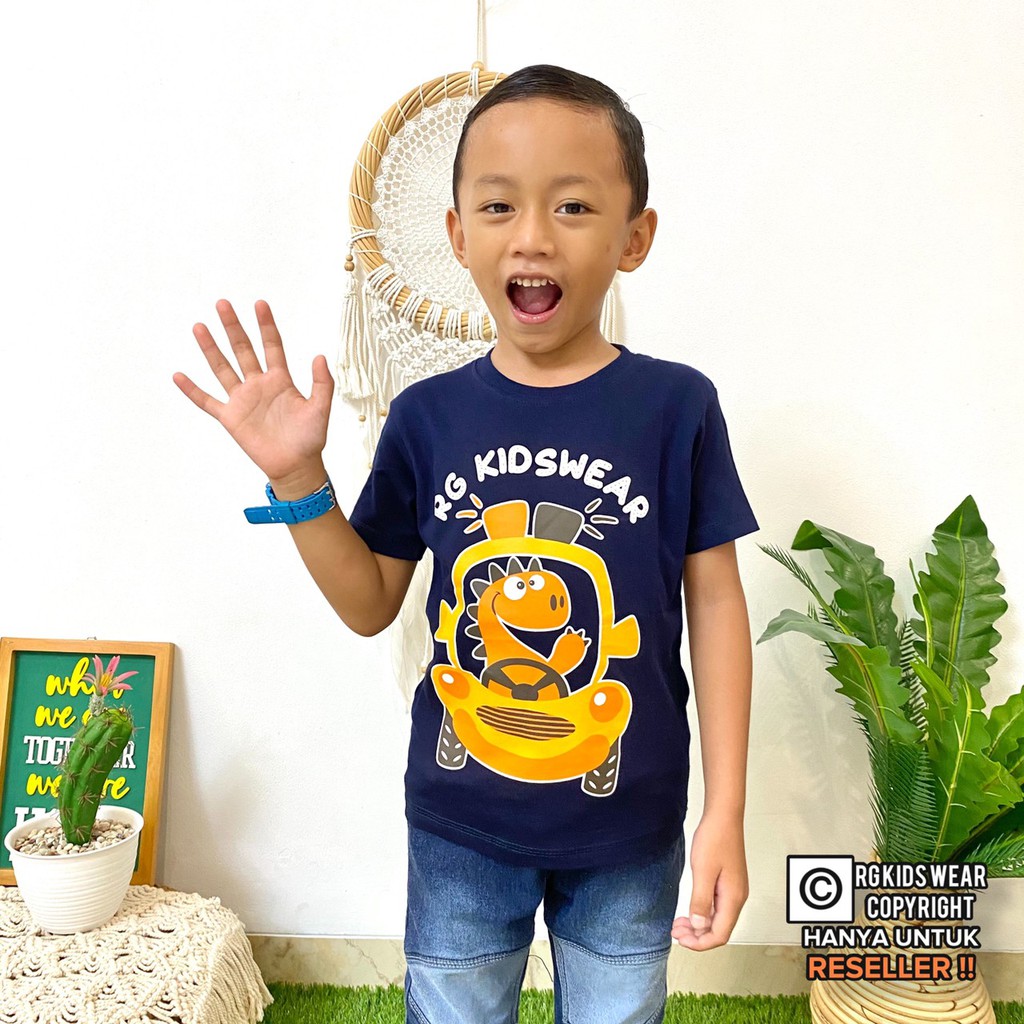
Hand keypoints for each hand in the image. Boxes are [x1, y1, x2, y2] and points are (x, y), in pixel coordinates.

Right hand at [173, 299, 333, 484]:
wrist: (296, 466)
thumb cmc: (310, 438)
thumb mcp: (321, 408)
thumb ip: (322, 383)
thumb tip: (319, 356)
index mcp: (281, 380)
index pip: (272, 346)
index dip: (266, 326)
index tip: (260, 304)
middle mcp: (258, 385)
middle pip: (243, 350)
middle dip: (233, 327)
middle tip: (222, 304)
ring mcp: (242, 399)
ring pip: (222, 368)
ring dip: (211, 348)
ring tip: (199, 326)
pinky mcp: (230, 417)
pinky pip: (207, 401)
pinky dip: (192, 390)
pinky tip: (179, 375)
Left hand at [671, 810, 748, 949]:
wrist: (724, 816)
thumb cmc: (715, 839)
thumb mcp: (703, 871)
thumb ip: (701, 901)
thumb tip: (699, 926)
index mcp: (733, 898)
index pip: (720, 935)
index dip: (700, 943)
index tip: (681, 939)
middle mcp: (737, 898)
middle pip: (719, 929)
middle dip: (697, 936)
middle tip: (676, 931)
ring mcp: (734, 890)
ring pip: (718, 919)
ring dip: (699, 925)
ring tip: (679, 924)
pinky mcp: (729, 883)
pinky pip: (717, 907)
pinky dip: (703, 913)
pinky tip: (691, 910)